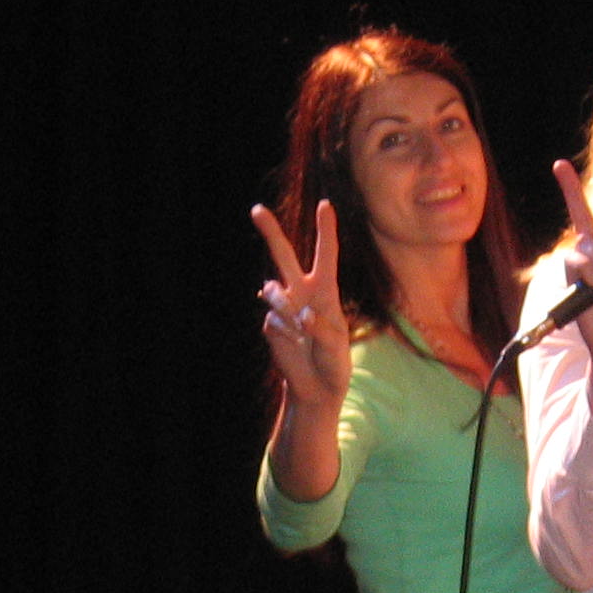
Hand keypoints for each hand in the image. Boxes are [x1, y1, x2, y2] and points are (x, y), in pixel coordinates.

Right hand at [251, 200, 349, 420]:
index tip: (325, 205)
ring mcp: (284, 308)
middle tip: (256, 210)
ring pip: (273, 290)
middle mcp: (302, 293)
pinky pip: (272, 320)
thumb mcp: (336, 346)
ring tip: (300, 329)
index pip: (326, 254)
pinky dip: (285, 334)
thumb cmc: (334, 363)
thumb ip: (321, 328)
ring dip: (284, 307)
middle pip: (283, 255)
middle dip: (270, 232)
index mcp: (326, 291)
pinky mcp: (271, 324)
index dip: (325, 230)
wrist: (316, 387)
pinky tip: (295, 345)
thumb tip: (302, 315)